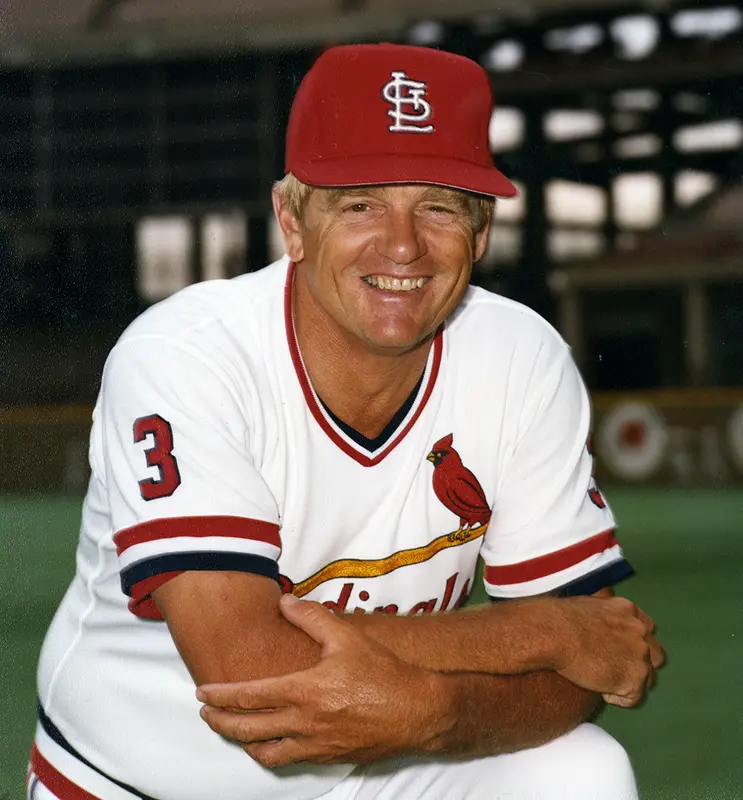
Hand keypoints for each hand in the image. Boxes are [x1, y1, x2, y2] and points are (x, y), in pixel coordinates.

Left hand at [196, 594, 446, 767]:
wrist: (417, 712)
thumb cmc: (383, 673)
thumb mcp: (347, 637)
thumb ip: (312, 617)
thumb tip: (284, 602)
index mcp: (305, 692)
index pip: (249, 697)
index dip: (221, 695)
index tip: (202, 692)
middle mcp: (305, 723)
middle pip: (248, 730)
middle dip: (220, 722)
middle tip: (206, 713)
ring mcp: (316, 746)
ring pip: (265, 753)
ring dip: (242, 743)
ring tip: (233, 731)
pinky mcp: (328, 758)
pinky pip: (289, 761)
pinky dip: (271, 753)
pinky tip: (270, 744)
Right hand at [550, 595, 664, 707]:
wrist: (556, 633)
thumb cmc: (560, 619)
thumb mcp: (587, 606)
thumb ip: (602, 616)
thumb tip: (596, 625)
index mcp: (627, 610)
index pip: (646, 629)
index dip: (634, 643)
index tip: (619, 650)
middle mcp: (640, 630)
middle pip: (655, 656)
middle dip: (639, 664)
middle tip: (615, 670)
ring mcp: (640, 654)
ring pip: (646, 679)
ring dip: (628, 682)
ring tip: (601, 681)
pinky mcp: (635, 677)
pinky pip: (632, 698)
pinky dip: (616, 697)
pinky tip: (598, 688)